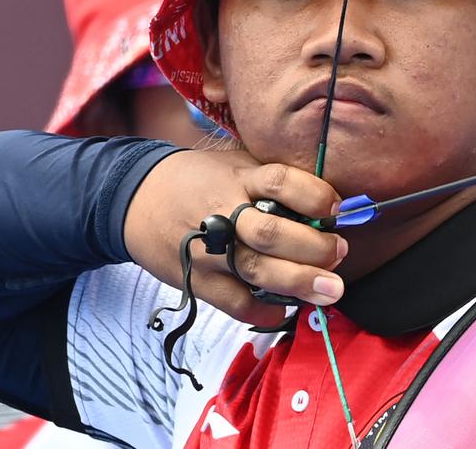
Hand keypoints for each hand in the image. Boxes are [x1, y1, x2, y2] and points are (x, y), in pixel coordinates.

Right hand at [125, 149, 346, 326]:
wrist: (134, 199)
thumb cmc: (199, 179)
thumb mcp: (235, 164)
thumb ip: (273, 180)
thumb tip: (329, 201)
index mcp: (238, 179)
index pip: (280, 182)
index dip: (314, 195)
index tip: (336, 207)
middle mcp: (223, 213)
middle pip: (272, 234)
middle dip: (314, 248)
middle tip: (340, 253)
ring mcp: (209, 251)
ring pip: (257, 270)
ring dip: (299, 282)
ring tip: (331, 290)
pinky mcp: (197, 280)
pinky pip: (235, 302)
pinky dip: (265, 310)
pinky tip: (287, 309)